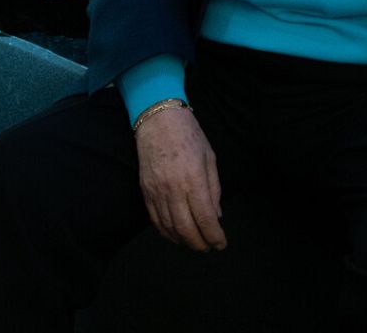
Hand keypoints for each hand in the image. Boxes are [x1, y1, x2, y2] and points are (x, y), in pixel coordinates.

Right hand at [135, 106, 226, 251]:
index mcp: (193, 178)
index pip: (205, 218)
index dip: (214, 236)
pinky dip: (166, 233)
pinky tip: (175, 236)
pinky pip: (155, 220)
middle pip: (186, 228)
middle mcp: (174, 188)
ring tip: (194, 243)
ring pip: (169, 228)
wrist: (158, 119)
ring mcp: (157, 191)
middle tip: (208, 247)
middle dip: (199, 243)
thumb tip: (216, 215)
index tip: (221, 243)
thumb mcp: (209, 157)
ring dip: (183, 241)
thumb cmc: (188, 134)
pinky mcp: (145, 191)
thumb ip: (214, 188)